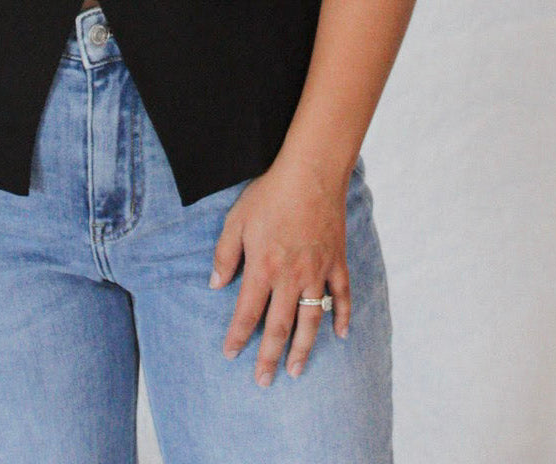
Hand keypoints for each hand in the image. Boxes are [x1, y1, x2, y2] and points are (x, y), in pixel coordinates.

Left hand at [209, 152, 351, 386]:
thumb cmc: (270, 195)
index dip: (238, 337)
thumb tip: (215, 285)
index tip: (231, 355)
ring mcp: (317, 273)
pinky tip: (339, 334)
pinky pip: (341, 297)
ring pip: (310, 321)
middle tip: (264, 382)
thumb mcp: (236, 220)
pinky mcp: (336, 263)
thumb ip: (224, 254)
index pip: (247, 313)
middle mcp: (290, 278)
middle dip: (269, 357)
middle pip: (279, 327)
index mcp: (262, 268)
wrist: (311, 175)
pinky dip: (341, 317)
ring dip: (303, 349)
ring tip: (296, 371)